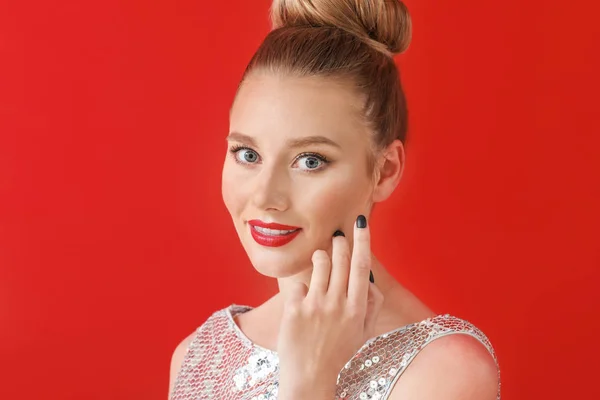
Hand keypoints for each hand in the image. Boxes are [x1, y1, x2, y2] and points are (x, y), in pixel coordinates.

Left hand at [277, 214, 384, 398]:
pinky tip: (302, 297)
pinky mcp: (294, 309)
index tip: (361, 221)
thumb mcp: (364, 332)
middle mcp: (338, 303)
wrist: (309, 376)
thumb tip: (367, 279)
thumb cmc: (338, 353)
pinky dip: (300, 285)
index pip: (362, 265)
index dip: (362, 240)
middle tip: (336, 236)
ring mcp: (315, 305)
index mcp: (357, 308)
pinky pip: (298, 283)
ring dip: (320, 255)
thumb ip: (371, 304)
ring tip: (319, 260)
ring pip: (319, 263)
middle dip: (338, 241)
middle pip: (340, 258)